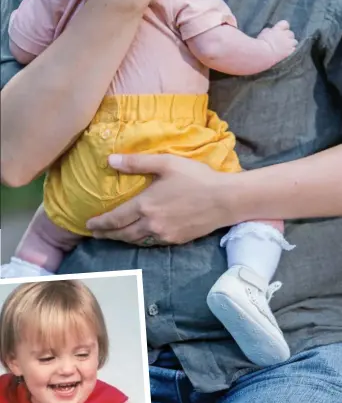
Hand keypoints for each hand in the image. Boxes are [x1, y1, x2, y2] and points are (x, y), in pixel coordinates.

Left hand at [86, 153, 233, 244]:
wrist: (224, 199)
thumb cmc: (195, 177)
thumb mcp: (165, 163)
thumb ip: (136, 163)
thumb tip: (110, 160)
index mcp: (145, 205)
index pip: (115, 218)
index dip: (100, 223)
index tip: (88, 224)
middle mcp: (151, 224)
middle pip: (122, 234)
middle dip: (107, 234)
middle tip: (96, 233)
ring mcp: (164, 235)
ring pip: (136, 241)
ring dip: (122, 238)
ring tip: (114, 235)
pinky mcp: (176, 240)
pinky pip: (151, 242)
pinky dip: (140, 240)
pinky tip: (139, 235)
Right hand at [257, 20, 297, 65]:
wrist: (263, 54)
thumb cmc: (260, 43)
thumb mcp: (263, 33)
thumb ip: (268, 31)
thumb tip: (270, 30)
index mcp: (278, 29)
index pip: (285, 24)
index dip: (284, 27)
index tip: (281, 30)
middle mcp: (285, 35)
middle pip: (291, 33)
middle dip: (288, 36)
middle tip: (282, 41)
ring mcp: (289, 43)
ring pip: (294, 41)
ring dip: (291, 43)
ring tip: (285, 48)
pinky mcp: (290, 52)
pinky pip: (293, 50)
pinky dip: (290, 51)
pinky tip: (286, 53)